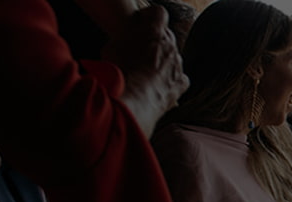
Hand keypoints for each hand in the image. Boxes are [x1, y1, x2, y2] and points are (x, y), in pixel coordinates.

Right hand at [104, 5, 185, 136]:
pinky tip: (158, 85)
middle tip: (138, 48)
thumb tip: (124, 39)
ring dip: (162, 61)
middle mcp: (170, 46)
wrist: (134, 99)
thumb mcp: (111, 46)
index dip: (149, 15)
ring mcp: (178, 65)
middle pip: (166, 35)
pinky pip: (179, 78)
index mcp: (153, 31)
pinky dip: (170, 80)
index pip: (158, 12)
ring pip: (173, 57)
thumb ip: (123, 37)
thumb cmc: (118, 70)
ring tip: (144, 71)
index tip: (140, 21)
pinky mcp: (181, 83)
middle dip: (154, 39)